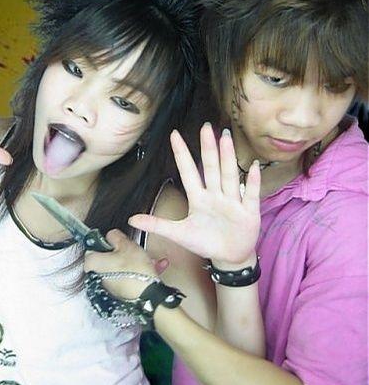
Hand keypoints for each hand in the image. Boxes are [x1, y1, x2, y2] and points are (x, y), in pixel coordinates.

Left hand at [84, 230, 167, 298]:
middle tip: (132, 248)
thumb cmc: (134, 270)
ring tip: (148, 259)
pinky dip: (138, 272)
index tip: (111, 240)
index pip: (90, 249)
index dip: (102, 242)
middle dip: (122, 252)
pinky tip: (154, 267)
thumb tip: (110, 235)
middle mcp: (99, 276)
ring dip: (133, 262)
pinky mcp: (122, 293)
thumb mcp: (126, 244)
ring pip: (121, 268)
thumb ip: (115, 236)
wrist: (148, 295)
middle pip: (107, 258)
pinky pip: (129, 277)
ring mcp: (110, 286)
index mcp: (94, 263)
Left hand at [128, 124, 260, 267]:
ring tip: (226, 138)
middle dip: (208, 148)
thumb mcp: (179, 234)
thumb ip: (157, 225)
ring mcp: (232, 201)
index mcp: (198, 198)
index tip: (174, 135)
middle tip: (206, 127)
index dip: (181, 154)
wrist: (229, 257)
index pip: (188, 172)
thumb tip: (131, 220)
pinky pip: (251, 194)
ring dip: (228, 158)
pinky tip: (252, 166)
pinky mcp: (248, 212)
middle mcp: (215, 195)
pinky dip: (253, 181)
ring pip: (229, 176)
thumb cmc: (205, 242)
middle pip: (210, 168)